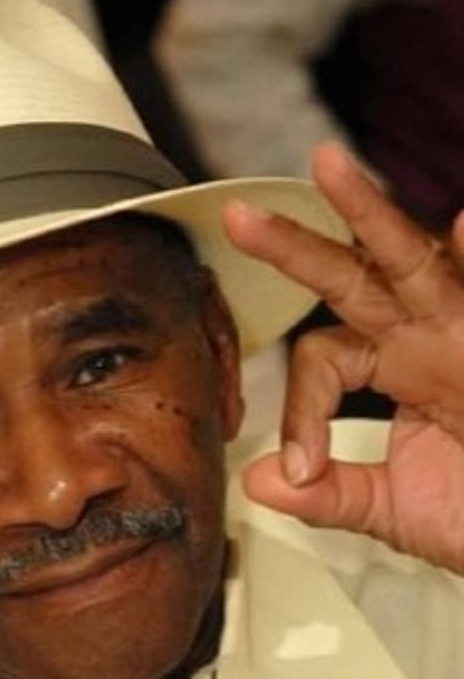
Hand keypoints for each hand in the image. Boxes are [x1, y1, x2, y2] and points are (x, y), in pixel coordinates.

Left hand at [222, 141, 463, 573]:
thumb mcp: (398, 511)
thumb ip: (332, 496)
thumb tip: (259, 481)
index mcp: (397, 370)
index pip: (323, 359)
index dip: (303, 409)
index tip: (305, 466)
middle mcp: (428, 336)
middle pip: (349, 280)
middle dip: (294, 248)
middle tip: (236, 217)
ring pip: (411, 258)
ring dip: (368, 214)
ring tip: (326, 166)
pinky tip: (459, 222)